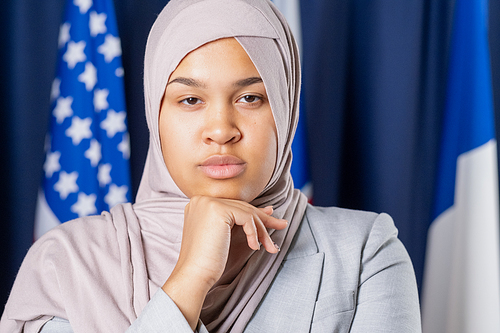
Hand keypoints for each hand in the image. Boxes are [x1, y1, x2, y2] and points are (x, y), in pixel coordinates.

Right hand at [162, 195, 287, 328]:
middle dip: (263, 219)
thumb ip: (241, 220)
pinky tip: (254, 247)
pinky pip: (246, 217)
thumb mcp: (226, 235)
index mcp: (200, 204)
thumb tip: (269, 208)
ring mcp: (208, 203)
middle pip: (241, 207)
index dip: (253, 213)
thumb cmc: (208, 261)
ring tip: (271, 246)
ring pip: (246, 212)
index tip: (270, 218)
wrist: (194, 275)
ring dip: (262, 230)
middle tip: (281, 225)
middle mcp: (202, 200)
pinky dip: (254, 233)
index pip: (233, 205)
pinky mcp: (216, 210)